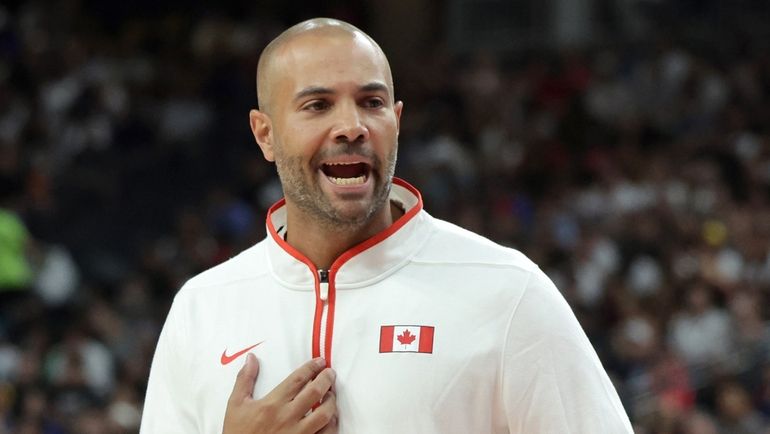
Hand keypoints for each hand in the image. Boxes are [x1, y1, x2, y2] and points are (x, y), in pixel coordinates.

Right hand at [223, 354, 337, 433]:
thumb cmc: (238, 433)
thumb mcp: (236, 405)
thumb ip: (245, 380)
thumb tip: (251, 358)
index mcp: (272, 404)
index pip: (298, 379)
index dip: (312, 367)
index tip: (319, 362)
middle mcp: (287, 418)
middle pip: (315, 392)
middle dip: (326, 379)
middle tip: (330, 373)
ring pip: (324, 414)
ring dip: (331, 402)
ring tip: (331, 395)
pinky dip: (331, 424)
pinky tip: (331, 417)